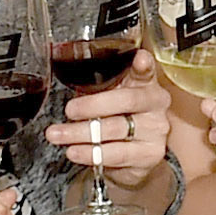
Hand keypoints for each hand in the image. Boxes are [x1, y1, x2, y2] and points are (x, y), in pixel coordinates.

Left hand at [47, 49, 172, 193]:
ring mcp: (155, 131)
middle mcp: (156, 105)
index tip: (139, 59)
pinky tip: (75, 151)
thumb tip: (67, 67)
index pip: (146, 71)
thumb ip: (98, 82)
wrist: (132, 154)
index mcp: (146, 83)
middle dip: (92, 106)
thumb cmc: (118, 116)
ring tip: (59, 135)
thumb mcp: (109, 95)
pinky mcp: (149, 155)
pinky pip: (116, 155)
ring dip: (81, 133)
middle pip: (126, 101)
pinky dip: (91, 154)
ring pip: (116, 130)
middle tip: (69, 110)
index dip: (143, 65)